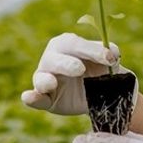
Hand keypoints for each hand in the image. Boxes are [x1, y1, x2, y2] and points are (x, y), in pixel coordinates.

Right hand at [20, 33, 134, 115]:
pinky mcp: (43, 98)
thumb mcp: (110, 63)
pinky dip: (31, 98)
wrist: (100, 94)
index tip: (110, 59)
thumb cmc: (101, 70)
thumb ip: (111, 56)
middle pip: (55, 58)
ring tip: (52, 83)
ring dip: (46, 80)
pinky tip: (28, 97)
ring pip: (42, 77)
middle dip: (67, 63)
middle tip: (80, 69)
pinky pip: (35, 98)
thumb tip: (113, 52)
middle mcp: (52, 58)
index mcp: (67, 44)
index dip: (92, 50)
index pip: (76, 44)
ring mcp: (45, 78)